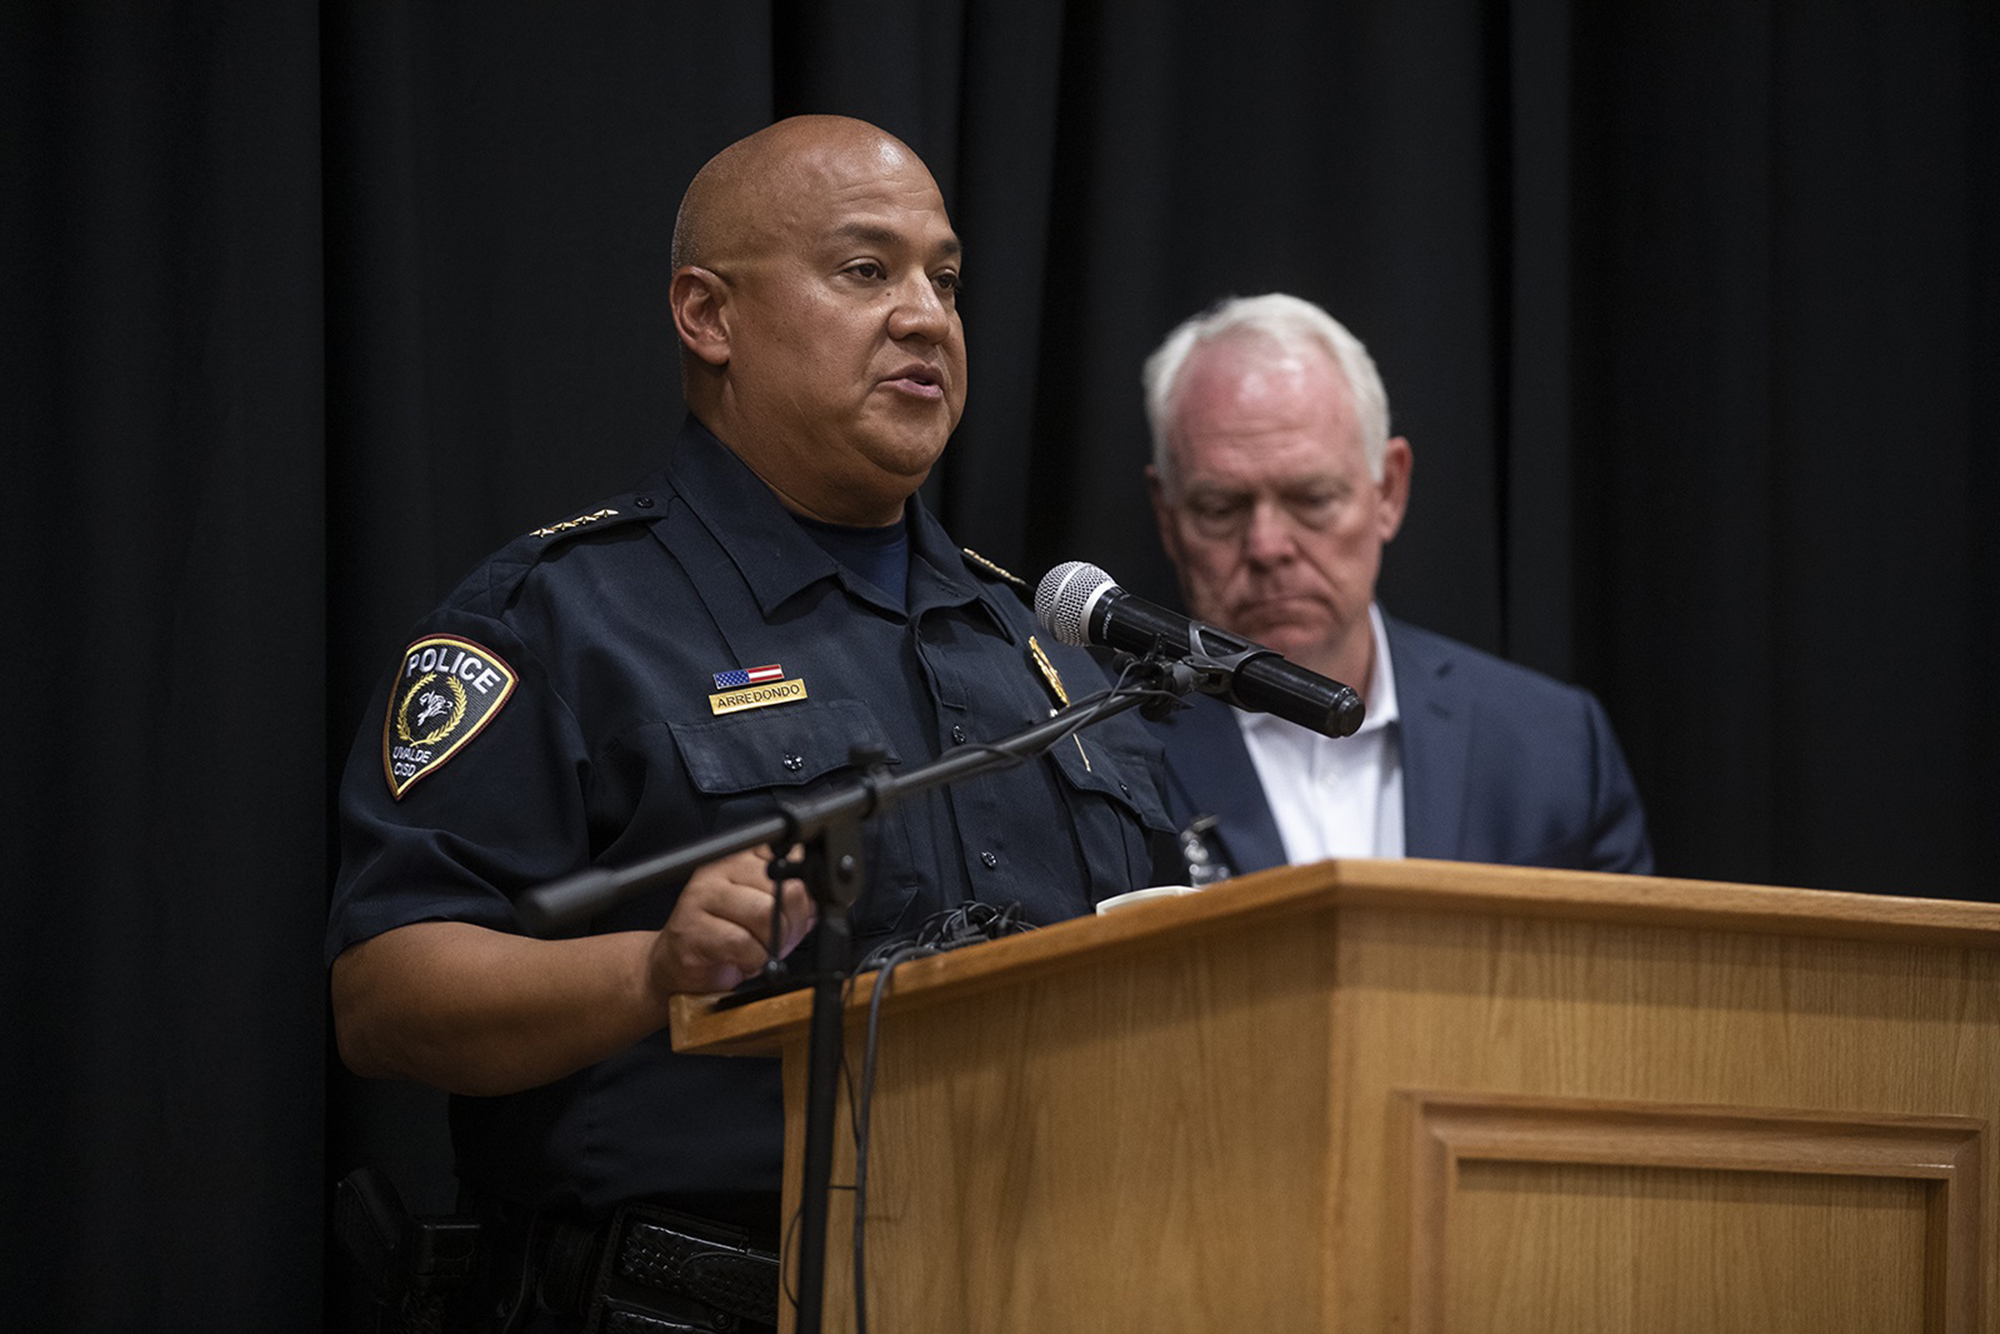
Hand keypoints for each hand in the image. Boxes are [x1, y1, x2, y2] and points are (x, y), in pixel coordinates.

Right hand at [649, 846, 814, 994]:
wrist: (679, 965)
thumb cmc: (727, 938)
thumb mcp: (768, 913)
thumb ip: (795, 900)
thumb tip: (822, 900)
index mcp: (744, 856)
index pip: (791, 857)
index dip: (806, 891)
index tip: (801, 911)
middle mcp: (722, 867)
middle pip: (785, 888)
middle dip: (793, 924)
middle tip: (782, 940)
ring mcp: (703, 894)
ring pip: (765, 914)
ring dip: (773, 943)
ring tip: (762, 950)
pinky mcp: (692, 927)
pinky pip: (742, 942)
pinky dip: (753, 959)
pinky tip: (744, 960)